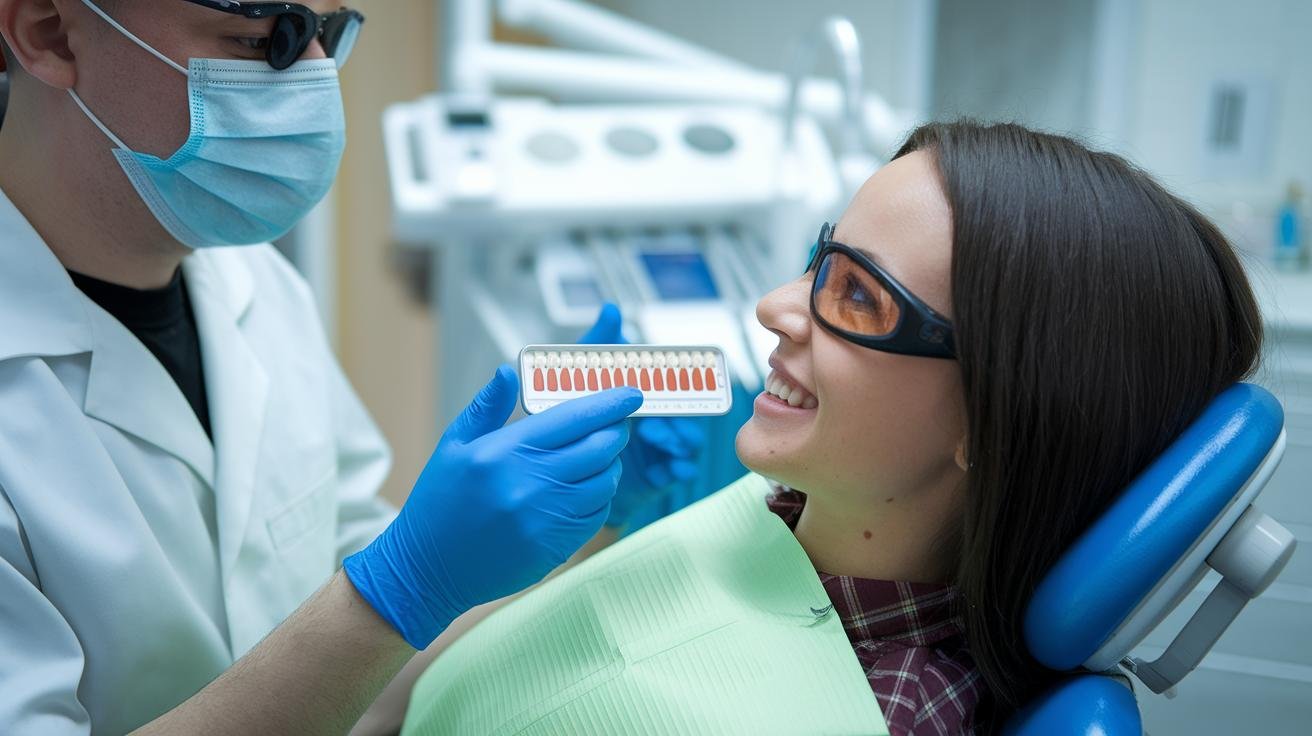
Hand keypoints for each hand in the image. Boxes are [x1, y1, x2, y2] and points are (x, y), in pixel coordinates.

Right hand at [344, 365, 642, 648]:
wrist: (426, 569)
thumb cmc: (440, 501)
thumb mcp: (454, 444)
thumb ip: (488, 406)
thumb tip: (510, 371)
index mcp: (506, 450)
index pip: (576, 417)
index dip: (611, 402)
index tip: (631, 393)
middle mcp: (531, 483)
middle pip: (601, 447)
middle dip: (617, 431)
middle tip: (616, 424)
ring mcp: (546, 519)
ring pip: (606, 482)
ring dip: (611, 465)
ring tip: (598, 457)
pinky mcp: (555, 547)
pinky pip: (597, 514)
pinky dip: (601, 497)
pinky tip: (586, 489)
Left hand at [579, 304, 708, 528]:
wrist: (560, 476)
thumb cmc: (574, 419)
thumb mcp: (580, 377)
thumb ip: (597, 343)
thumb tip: (611, 308)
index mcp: (644, 391)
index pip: (671, 380)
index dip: (676, 380)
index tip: (663, 384)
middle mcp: (658, 414)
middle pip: (685, 409)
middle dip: (675, 415)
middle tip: (654, 421)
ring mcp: (662, 445)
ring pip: (688, 439)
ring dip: (679, 439)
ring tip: (657, 442)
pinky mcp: (662, 472)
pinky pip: (684, 469)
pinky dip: (682, 468)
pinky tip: (672, 470)